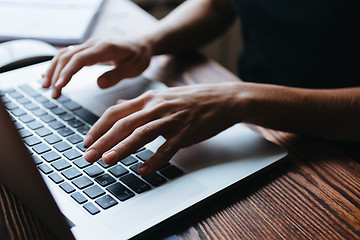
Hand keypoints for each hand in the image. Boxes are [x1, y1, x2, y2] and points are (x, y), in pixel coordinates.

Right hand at [42, 38, 151, 97]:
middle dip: (57, 75)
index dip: (68, 72)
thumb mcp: (134, 68)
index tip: (59, 86)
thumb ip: (117, 75)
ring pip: (64, 55)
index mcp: (105, 48)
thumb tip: (99, 84)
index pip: (80, 58)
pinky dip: (57, 65)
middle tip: (53, 94)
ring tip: (46, 87)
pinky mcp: (87, 50)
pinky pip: (68, 55)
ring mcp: (89, 46)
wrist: (141, 45)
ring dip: (53, 70)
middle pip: (67, 56)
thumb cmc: (139, 57)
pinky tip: (49, 75)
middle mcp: (94, 44)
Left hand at [82, 83, 245, 175]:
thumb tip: (118, 105)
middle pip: (124, 123)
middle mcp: (157, 107)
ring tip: (107, 160)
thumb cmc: (191, 99)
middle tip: (88, 156)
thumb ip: (138, 103)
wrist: (222, 99)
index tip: (87, 140)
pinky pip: (168, 148)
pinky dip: (155, 160)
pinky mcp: (186, 132)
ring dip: (122, 148)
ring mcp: (172, 119)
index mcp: (148, 99)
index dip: (99, 127)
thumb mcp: (161, 96)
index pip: (116, 112)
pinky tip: (144, 170)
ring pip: (142, 133)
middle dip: (103, 140)